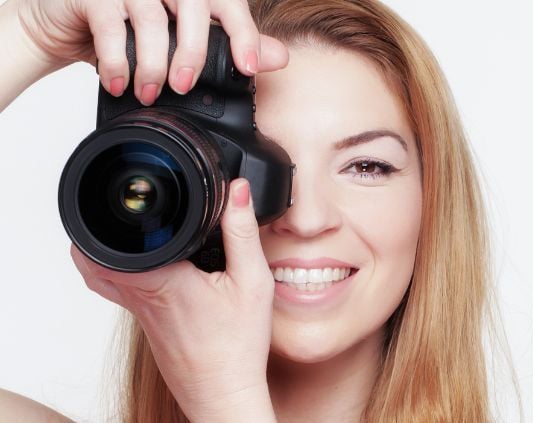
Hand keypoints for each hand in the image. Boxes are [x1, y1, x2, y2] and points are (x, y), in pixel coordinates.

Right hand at [13, 0, 287, 103]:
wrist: (64, 26)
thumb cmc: (126, 32)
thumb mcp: (179, 42)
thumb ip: (228, 45)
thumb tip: (279, 56)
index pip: (225, 1)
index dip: (242, 33)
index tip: (248, 67)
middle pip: (193, 6)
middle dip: (194, 51)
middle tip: (184, 86)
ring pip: (151, 19)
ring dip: (151, 64)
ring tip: (148, 93)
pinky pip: (111, 25)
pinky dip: (116, 61)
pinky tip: (118, 83)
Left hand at [72, 179, 275, 420]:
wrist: (224, 394)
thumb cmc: (237, 346)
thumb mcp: (252, 282)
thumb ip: (242, 232)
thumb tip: (236, 190)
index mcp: (162, 280)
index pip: (111, 242)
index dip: (108, 215)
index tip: (124, 198)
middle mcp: (141, 296)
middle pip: (92, 259)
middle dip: (100, 227)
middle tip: (122, 208)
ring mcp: (139, 315)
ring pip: (101, 277)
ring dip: (105, 250)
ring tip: (132, 230)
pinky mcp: (146, 326)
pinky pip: (121, 291)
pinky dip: (124, 271)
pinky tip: (153, 266)